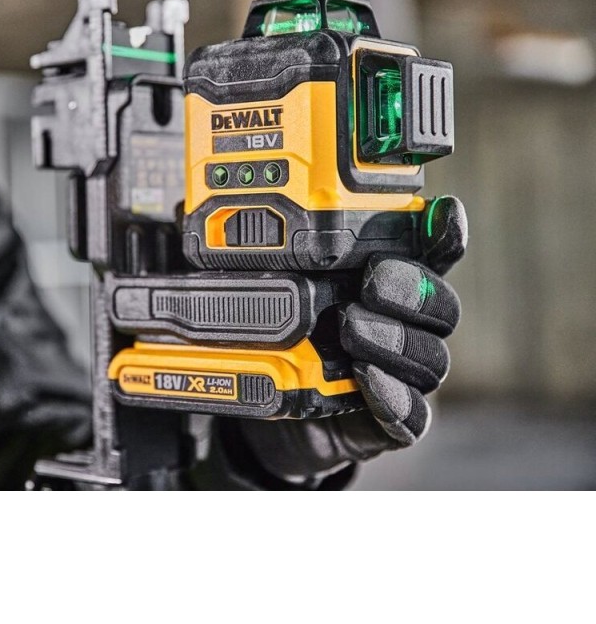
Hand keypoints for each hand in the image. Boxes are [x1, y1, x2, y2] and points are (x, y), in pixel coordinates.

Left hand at [230, 196, 467, 486]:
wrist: (276, 418)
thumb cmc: (286, 341)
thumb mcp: (263, 292)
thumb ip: (240, 251)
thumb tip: (186, 210)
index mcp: (382, 284)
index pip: (429, 255)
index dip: (444, 234)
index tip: (442, 211)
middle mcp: (402, 326)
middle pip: (440, 304)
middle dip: (413, 288)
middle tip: (373, 280)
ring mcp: (399, 374)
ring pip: (430, 358)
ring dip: (397, 340)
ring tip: (352, 329)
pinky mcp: (388, 419)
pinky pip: (412, 415)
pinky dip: (396, 398)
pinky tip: (368, 382)